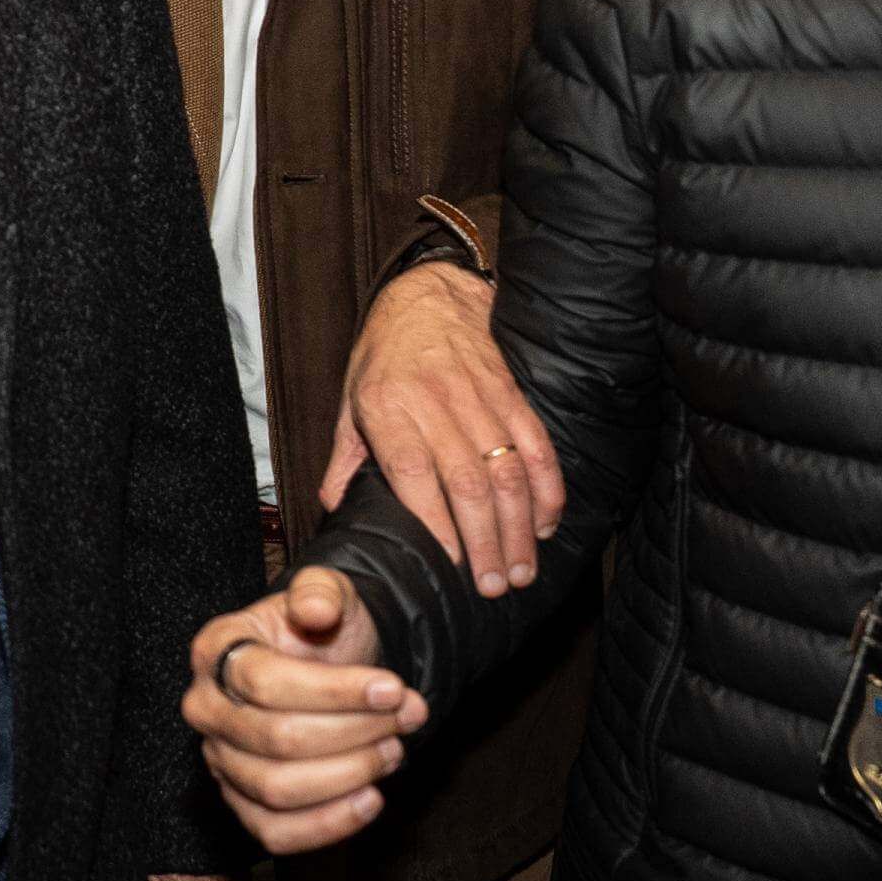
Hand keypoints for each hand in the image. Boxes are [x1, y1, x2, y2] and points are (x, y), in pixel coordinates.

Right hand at [183, 566, 424, 853]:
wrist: (325, 665)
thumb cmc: (322, 629)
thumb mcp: (327, 592)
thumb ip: (320, 592)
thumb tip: (316, 611)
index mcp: (216, 649)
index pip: (265, 682)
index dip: (335, 692)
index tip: (395, 689)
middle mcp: (205, 707)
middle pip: (276, 739)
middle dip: (354, 733)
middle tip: (406, 719)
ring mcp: (218, 759)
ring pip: (276, 789)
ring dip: (348, 775)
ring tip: (394, 751)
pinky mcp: (241, 803)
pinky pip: (275, 832)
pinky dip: (328, 824)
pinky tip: (372, 800)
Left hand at [322, 261, 562, 597]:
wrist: (427, 294)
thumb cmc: (383, 357)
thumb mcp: (350, 401)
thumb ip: (345, 457)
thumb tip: (334, 506)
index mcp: (386, 407)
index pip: (413, 472)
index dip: (436, 520)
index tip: (451, 563)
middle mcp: (434, 401)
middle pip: (467, 480)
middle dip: (484, 540)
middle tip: (493, 586)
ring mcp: (477, 395)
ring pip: (506, 468)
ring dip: (518, 526)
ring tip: (521, 570)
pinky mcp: (511, 390)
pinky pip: (535, 443)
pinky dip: (547, 488)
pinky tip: (546, 524)